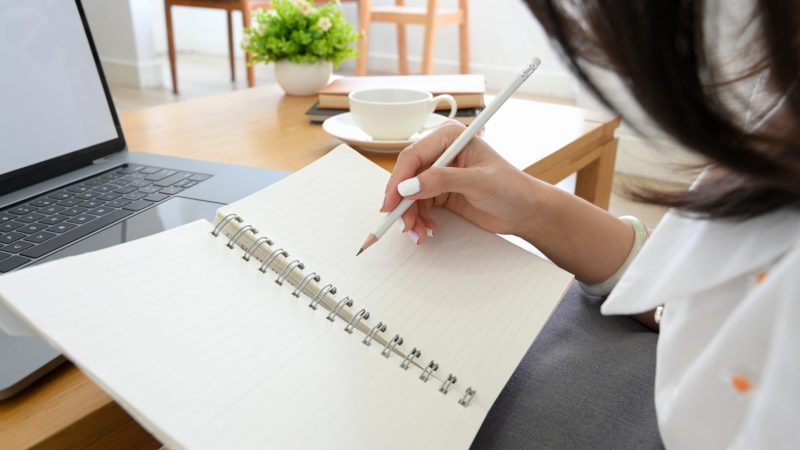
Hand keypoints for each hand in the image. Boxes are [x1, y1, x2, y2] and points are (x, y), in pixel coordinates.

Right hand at [381, 121, 542, 243]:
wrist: (526, 211)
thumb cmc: (512, 188)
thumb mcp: (478, 182)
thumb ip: (442, 181)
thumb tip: (409, 187)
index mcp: (450, 137)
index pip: (413, 156)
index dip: (399, 179)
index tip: (392, 201)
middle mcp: (442, 152)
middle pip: (407, 175)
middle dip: (401, 201)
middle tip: (401, 222)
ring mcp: (440, 173)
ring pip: (409, 194)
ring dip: (409, 215)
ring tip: (418, 232)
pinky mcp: (440, 192)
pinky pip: (418, 205)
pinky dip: (418, 219)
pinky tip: (426, 229)